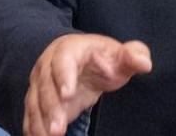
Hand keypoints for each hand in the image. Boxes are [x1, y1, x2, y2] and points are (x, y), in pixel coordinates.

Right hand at [23, 34, 151, 135]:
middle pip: (46, 85)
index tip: (68, 95)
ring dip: (40, 121)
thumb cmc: (105, 59)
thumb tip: (144, 63)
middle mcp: (48, 64)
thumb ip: (134, 56)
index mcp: (69, 49)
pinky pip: (31, 113)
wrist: (86, 63)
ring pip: (35, 101)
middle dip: (51, 108)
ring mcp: (39, 82)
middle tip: (57, 129)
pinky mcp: (36, 99)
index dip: (64, 77)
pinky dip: (33, 127)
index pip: (64, 60)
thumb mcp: (121, 56)